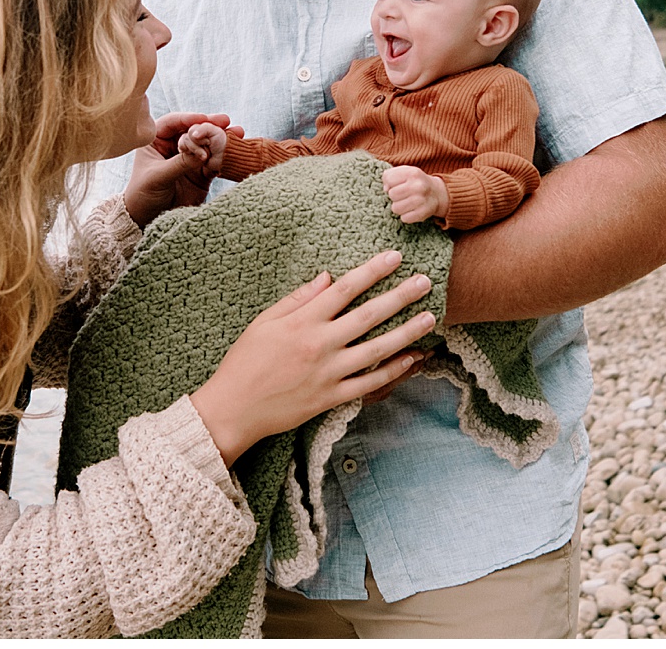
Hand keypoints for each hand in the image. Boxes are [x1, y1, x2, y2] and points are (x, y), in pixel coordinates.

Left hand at [125, 113, 239, 226]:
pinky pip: (214, 160)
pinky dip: (224, 156)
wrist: (149, 219)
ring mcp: (188, 158)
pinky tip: (235, 151)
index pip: (173, 123)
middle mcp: (173, 146)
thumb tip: (202, 152)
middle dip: (209, 125)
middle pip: (193, 129)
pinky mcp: (201, 172)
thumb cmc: (143, 194)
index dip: (188, 118)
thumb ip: (179, 163)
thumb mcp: (158, 177)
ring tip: (237, 132)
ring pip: (206, 143)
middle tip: (225, 121)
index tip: (203, 119)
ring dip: (221, 137)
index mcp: (156, 141)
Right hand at [189, 250, 436, 467]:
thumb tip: (328, 277)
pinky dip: (394, 370)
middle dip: (400, 297)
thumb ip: (298, 299)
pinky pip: (370, 383)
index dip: (371, 271)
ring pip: (377, 349)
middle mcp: (320, 345)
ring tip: (430, 318)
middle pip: (368, 315)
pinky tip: (413, 358)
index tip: (394, 257)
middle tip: (425, 282)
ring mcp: (329, 373)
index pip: (344, 289)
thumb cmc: (245, 361)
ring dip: (407, 332)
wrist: (234, 409)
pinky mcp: (332, 397)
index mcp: (302, 322)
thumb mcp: (264, 321)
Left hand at [381, 165, 448, 223]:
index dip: (390, 183)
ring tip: (406, 202)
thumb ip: (389, 175)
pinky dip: (406, 216)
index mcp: (413, 173)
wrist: (436, 193)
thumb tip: (386, 189)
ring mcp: (422, 200)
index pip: (388, 179)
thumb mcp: (404, 172)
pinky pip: (404, 218)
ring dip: (399, 207)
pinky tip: (412, 210)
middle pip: (392, 195)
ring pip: (395, 208)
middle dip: (394, 196)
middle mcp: (419, 186)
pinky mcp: (423, 214)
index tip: (398, 184)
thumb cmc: (415, 182)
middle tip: (403, 195)